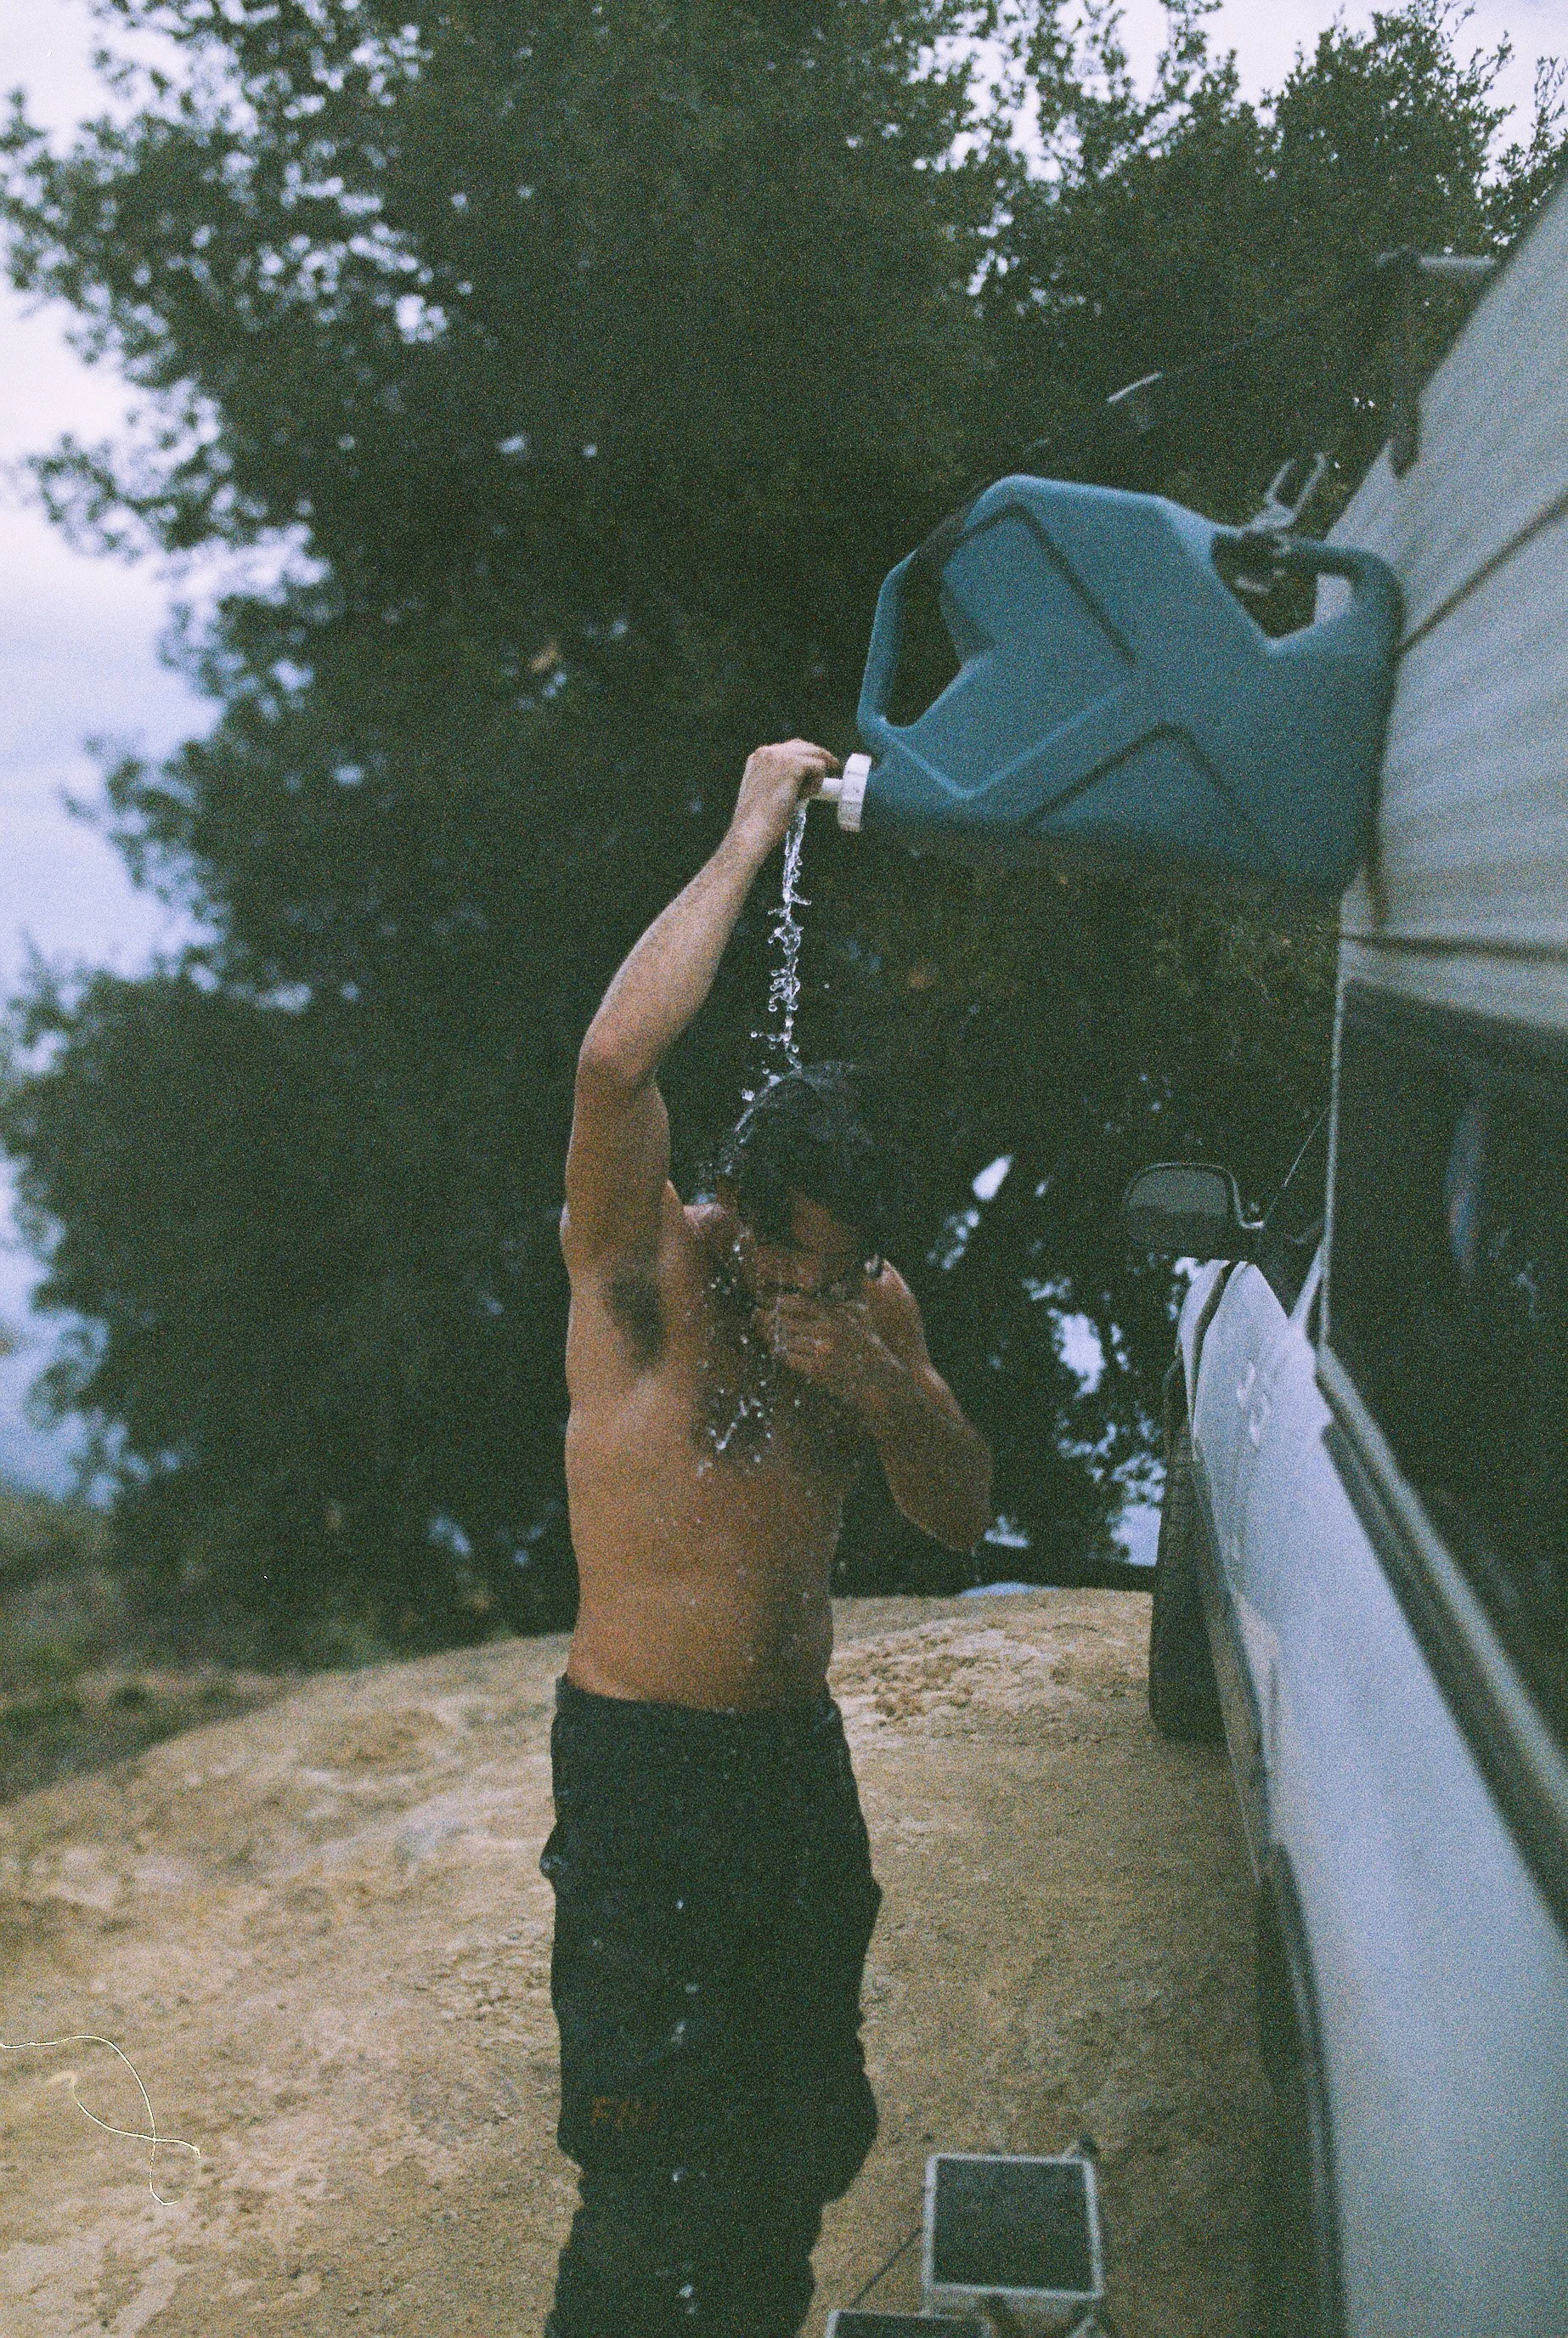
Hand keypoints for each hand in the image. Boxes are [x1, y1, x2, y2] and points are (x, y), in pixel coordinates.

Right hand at [728, 739, 840, 863]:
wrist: (751, 830)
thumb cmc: (756, 821)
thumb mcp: (763, 792)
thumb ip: (775, 780)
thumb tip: (797, 781)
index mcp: (758, 758)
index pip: (789, 749)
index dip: (805, 757)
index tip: (814, 769)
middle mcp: (768, 752)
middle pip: (804, 746)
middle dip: (819, 757)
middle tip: (833, 767)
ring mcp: (781, 756)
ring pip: (814, 755)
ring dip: (816, 775)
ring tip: (806, 795)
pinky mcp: (794, 765)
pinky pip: (819, 767)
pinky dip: (816, 784)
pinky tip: (803, 797)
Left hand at [753, 1290, 899, 1415]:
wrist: (883, 1381)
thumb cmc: (872, 1351)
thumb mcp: (860, 1320)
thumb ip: (841, 1305)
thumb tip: (829, 1290)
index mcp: (837, 1315)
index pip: (798, 1302)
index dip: (778, 1302)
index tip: (769, 1304)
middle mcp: (828, 1329)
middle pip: (785, 1319)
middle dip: (768, 1319)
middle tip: (757, 1318)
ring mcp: (822, 1349)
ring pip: (784, 1339)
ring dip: (770, 1337)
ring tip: (763, 1334)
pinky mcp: (818, 1369)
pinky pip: (789, 1358)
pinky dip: (779, 1353)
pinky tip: (775, 1351)